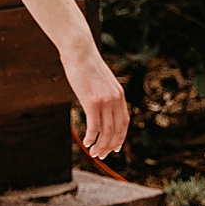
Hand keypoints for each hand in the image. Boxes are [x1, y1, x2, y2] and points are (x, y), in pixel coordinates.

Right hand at [61, 42, 128, 158]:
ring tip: (93, 153)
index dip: (120, 137)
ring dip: (100, 146)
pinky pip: (94, 127)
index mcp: (119, 94)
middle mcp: (115, 99)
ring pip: (106, 132)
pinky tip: (86, 142)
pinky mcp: (92, 102)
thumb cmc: (86, 65)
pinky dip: (91, 138)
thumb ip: (103, 94)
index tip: (114, 148)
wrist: (80, 50)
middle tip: (101, 155)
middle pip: (117, 130)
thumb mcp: (100, 81)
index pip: (124, 122)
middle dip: (110, 146)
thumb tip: (98, 106)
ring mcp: (105, 101)